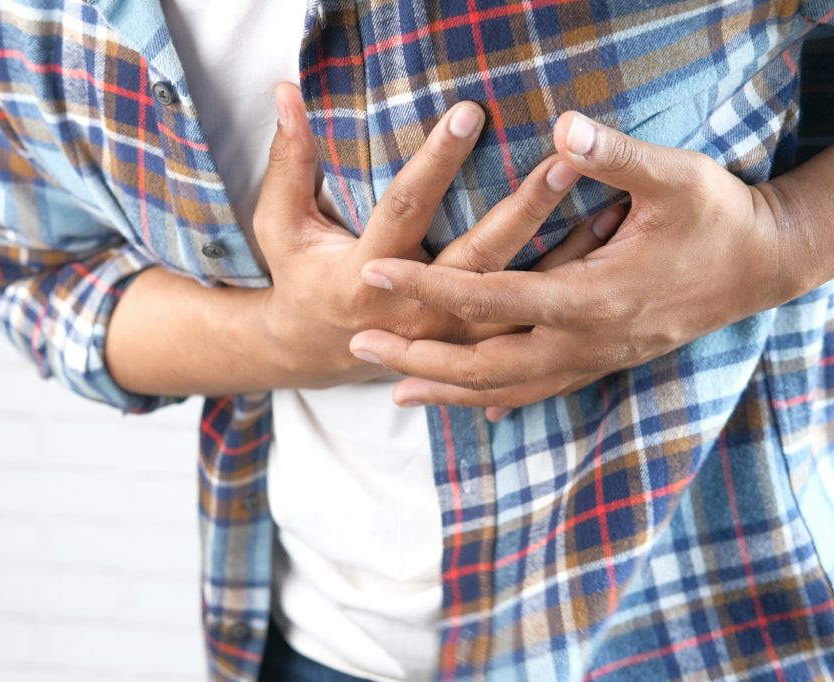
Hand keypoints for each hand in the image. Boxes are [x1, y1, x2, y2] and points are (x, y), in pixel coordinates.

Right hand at [257, 87, 615, 388]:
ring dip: (563, 249)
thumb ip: (287, 162)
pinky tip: (602, 238)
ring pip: (516, 295)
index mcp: (366, 278)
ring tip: (608, 202)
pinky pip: (529, 315)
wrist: (317, 350)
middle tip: (564, 160)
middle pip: (478, 256)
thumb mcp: (281, 224)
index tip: (469, 113)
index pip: (406, 210)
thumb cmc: (301, 277)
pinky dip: (566, 279)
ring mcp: (451, 334)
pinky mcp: (475, 343)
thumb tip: (285, 93)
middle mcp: (415, 312)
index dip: (436, 162)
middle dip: (522, 207)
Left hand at [348, 111, 800, 417]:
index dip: (429, 288)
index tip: (375, 274)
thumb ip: (616, 158)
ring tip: (394, 392)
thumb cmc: (719, 217)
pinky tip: (468, 406)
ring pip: (507, 390)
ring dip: (447, 391)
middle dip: (419, 360)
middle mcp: (585, 341)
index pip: (491, 298)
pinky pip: (538, 392)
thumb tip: (565, 130)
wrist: (764, 267)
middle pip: (485, 365)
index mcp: (591, 298)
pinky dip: (495, 399)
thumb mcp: (675, 179)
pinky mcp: (602, 362)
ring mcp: (594, 359)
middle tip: (360, 349)